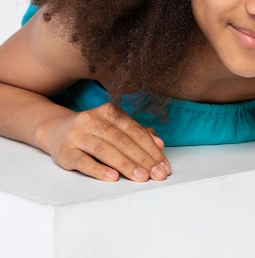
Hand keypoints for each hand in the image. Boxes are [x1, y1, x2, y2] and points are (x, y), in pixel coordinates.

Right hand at [35, 103, 170, 181]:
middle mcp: (93, 120)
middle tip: (157, 174)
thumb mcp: (115, 128)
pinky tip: (113, 177)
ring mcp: (77, 135)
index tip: (164, 166)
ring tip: (141, 178)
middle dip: (143, 159)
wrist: (55, 130)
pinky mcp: (64, 151)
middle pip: (123, 141)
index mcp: (110, 112)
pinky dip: (99, 169)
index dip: (152, 149)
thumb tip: (160, 143)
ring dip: (126, 164)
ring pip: (105, 149)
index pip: (136, 132)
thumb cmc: (94, 131)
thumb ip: (138, 134)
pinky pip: (83, 161)